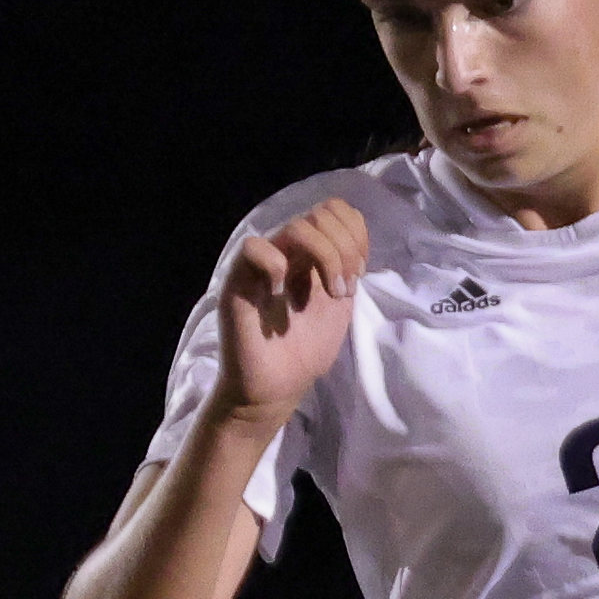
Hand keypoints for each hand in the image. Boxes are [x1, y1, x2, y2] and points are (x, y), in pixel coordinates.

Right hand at [216, 198, 368, 421]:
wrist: (278, 387)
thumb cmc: (305, 350)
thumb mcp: (340, 307)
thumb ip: (348, 271)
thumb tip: (358, 242)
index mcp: (312, 254)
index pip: (336, 211)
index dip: (355, 235)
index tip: (359, 275)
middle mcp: (288, 251)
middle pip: (322, 213)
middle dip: (346, 250)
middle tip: (344, 289)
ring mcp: (263, 262)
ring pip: (298, 226)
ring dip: (325, 258)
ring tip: (330, 294)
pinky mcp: (239, 280)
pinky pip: (255, 248)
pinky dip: (276, 266)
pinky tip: (281, 295)